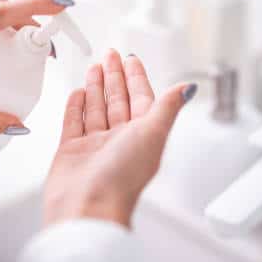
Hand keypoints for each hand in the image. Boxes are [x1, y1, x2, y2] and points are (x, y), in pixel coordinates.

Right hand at [44, 49, 197, 227]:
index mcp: (142, 134)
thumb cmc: (122, 178)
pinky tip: (78, 93)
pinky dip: (76, 107)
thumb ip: (167, 107)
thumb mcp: (152, 134)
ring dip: (96, 87)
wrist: (88, 207)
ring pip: (97, 108)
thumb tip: (189, 88)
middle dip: (115, 76)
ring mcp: (95, 144)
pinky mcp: (72, 150)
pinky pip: (74, 122)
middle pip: (118, 99)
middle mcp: (119, 139)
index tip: (131, 58)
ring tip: (94, 66)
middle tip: (110, 54)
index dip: (137, 77)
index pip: (141, 98)